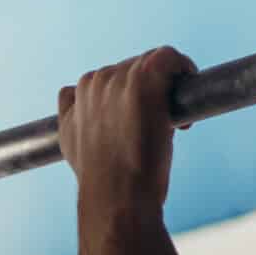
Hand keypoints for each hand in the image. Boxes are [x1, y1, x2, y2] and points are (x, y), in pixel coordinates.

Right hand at [57, 46, 196, 213]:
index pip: (108, 79)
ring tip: (172, 120)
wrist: (116, 198)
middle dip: (148, 91)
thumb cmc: (101, 181)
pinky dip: (182, 67)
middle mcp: (94, 84)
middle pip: (131, 69)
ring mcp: (118, 80)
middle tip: (159, 124)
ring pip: (151, 63)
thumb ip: (70, 117)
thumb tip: (69, 98)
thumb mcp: (71, 144)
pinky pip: (168, 56)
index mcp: (76, 96)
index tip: (139, 121)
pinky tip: (187, 87)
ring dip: (167, 85)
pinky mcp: (144, 79)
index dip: (127, 97)